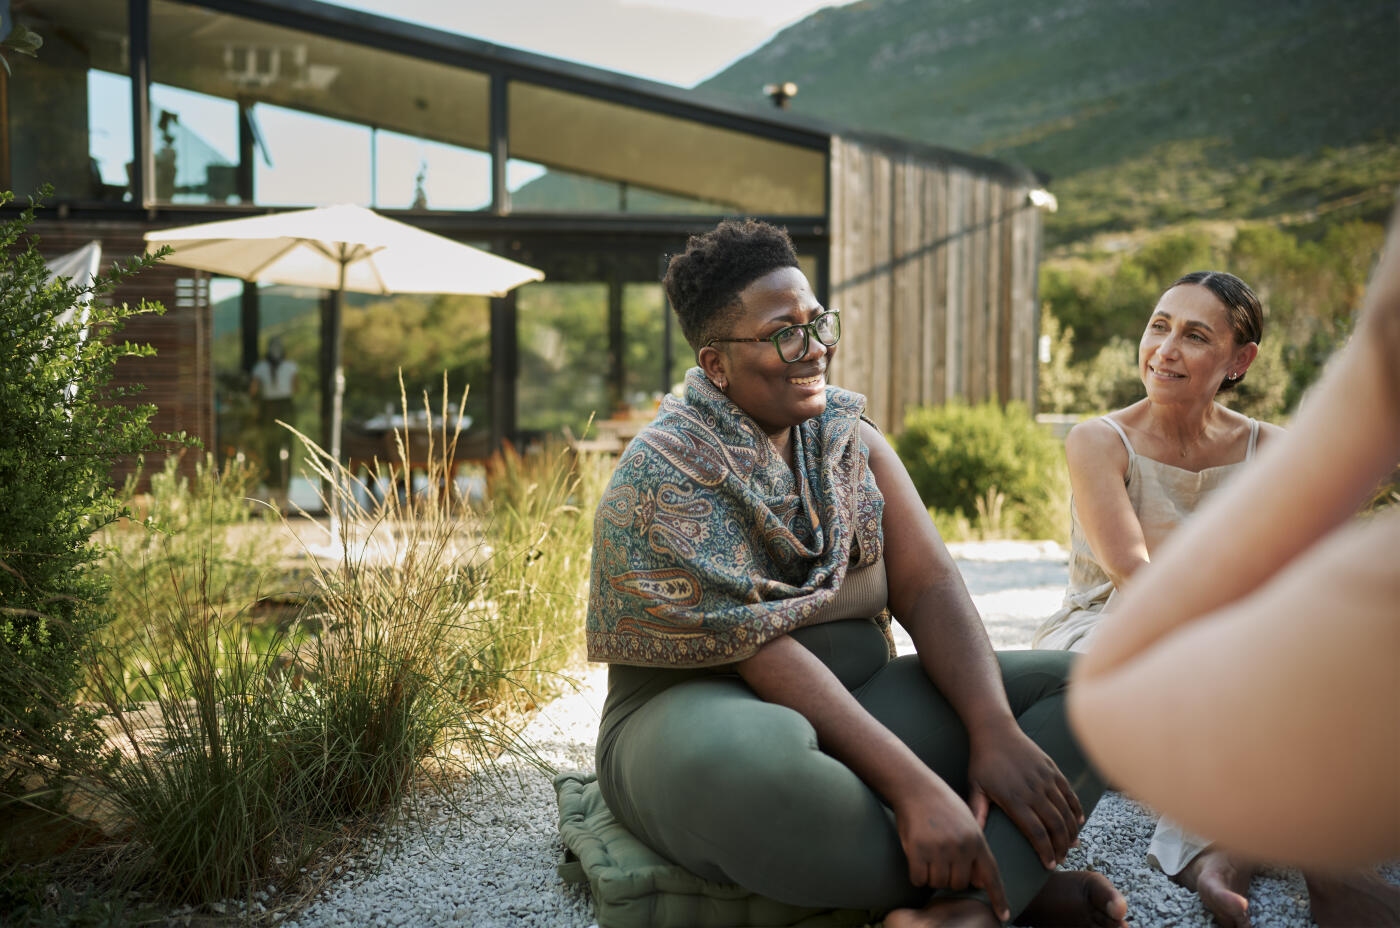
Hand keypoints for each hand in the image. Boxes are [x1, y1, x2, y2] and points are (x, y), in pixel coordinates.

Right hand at [891, 772, 1010, 921]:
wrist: (915, 786)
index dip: (998, 897)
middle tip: (940, 858)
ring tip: (927, 853)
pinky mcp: (918, 851)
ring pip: (937, 883)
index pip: (991, 875)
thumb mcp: (966, 822)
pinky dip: (916, 874)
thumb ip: (974, 851)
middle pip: (958, 884)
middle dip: (949, 877)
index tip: (1003, 916)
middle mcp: (960, 846)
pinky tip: (915, 857)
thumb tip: (979, 882)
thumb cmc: (941, 804)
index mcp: (976, 839)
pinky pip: (918, 879)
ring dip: (931, 875)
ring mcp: (939, 849)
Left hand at [967, 724, 1083, 869]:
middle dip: (1061, 846)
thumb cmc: (983, 762)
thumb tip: (974, 833)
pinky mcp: (1053, 769)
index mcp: (1014, 799)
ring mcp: (1045, 779)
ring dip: (1071, 831)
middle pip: (1055, 825)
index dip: (1045, 851)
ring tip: (1072, 846)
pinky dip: (1076, 808)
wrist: (995, 731)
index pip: (1036, 832)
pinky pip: (1069, 792)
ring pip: (1065, 811)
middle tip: (1062, 860)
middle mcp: (1033, 790)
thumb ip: (978, 811)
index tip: (1049, 865)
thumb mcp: (975, 787)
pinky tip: (1079, 822)